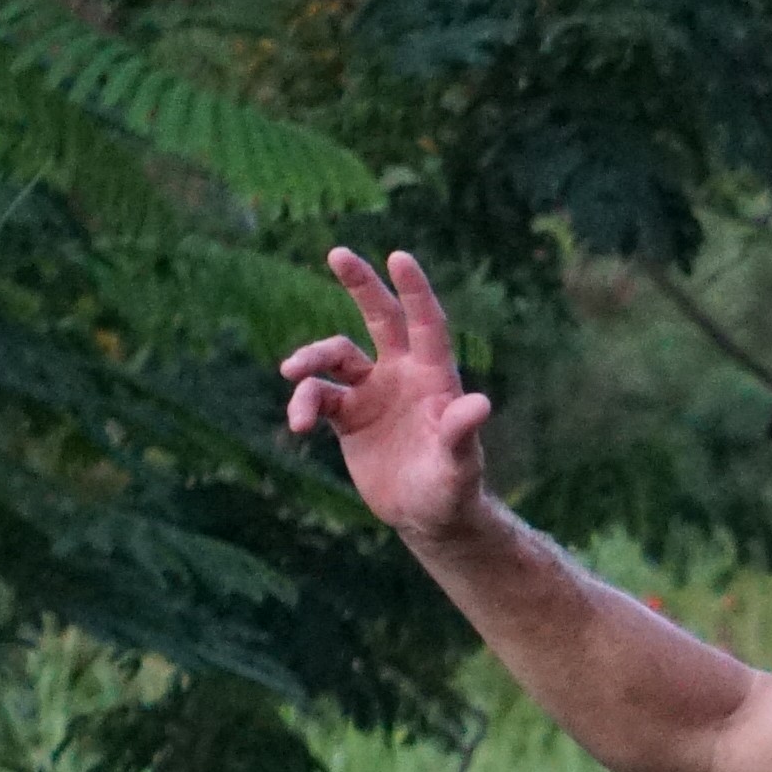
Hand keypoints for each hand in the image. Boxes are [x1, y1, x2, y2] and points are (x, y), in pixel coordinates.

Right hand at [281, 248, 497, 540]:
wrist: (428, 518)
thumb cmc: (454, 491)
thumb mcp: (460, 465)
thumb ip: (462, 434)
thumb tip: (479, 403)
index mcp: (434, 378)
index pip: (426, 325)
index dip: (414, 291)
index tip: (399, 257)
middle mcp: (402, 376)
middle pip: (381, 318)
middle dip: (361, 285)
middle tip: (339, 253)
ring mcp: (372, 393)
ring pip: (334, 356)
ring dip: (310, 358)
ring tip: (292, 373)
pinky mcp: (347, 416)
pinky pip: (317, 395)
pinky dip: (303, 404)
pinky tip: (298, 426)